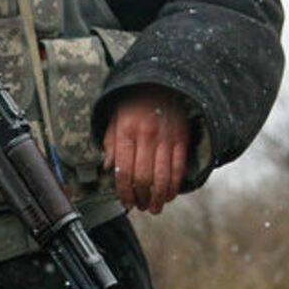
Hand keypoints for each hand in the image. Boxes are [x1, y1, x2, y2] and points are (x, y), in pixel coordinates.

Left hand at [103, 86, 189, 214]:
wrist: (160, 81)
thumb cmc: (133, 101)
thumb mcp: (113, 117)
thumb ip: (110, 143)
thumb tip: (107, 168)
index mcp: (126, 132)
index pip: (123, 171)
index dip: (124, 192)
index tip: (126, 202)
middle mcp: (146, 136)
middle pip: (143, 178)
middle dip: (142, 198)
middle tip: (142, 207)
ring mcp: (165, 138)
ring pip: (162, 177)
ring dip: (159, 197)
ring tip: (155, 207)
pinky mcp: (181, 139)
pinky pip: (178, 168)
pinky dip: (174, 185)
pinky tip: (170, 194)